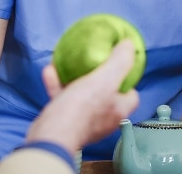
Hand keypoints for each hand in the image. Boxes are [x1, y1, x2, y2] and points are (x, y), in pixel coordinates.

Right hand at [25, 39, 139, 153]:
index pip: (131, 95)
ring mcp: (83, 121)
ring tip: (69, 63)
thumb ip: (120, 62)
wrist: (52, 135)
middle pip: (106, 93)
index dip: (127, 80)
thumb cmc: (82, 108)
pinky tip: (50, 70)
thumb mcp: (106, 79)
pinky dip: (58, 84)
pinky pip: (63, 98)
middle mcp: (103, 118)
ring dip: (74, 77)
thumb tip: (129, 46)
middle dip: (99, 77)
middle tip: (92, 62)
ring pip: (82, 95)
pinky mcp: (65, 121)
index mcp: (118, 110)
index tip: (119, 65)